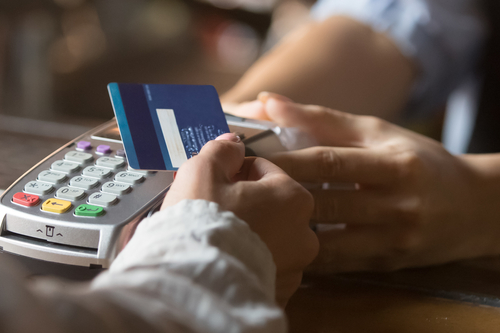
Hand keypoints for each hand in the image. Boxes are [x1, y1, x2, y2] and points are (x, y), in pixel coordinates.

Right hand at [162, 133, 317, 305]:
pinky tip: (222, 263)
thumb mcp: (203, 171)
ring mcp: (294, 269)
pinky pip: (262, 271)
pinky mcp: (278, 296)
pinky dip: (245, 265)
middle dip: (243, 205)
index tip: (214, 181)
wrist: (195, 283)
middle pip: (269, 207)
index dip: (234, 172)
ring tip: (215, 240)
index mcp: (294, 198)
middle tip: (211, 210)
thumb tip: (232, 143)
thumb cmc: (201, 224)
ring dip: (247, 236)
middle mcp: (304, 235)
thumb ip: (221, 151)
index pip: (264, 170)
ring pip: (267, 241)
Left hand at [247, 94, 499, 272]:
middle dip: (280, 196)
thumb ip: (322, 119)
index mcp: (395, 164)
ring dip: (290, 232)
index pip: (331, 162)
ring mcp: (396, 239)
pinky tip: (283, 245)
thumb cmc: (419, 162)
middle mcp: (398, 204)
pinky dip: (310, 255)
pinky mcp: (391, 264)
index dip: (286, 161)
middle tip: (239, 193)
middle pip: (326, 202)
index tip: (249, 158)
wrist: (477, 206)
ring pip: (329, 242)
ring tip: (255, 222)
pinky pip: (339, 264)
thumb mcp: (379, 132)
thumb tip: (266, 101)